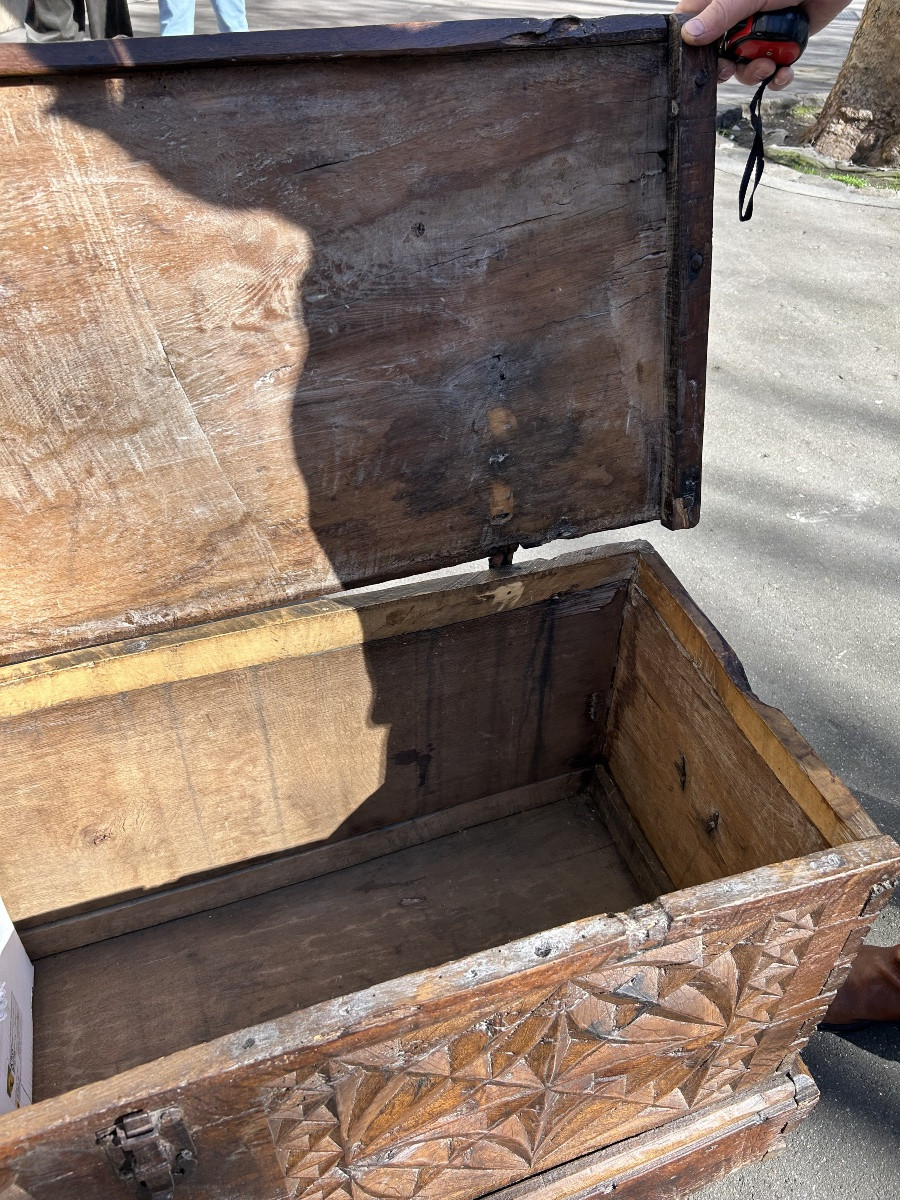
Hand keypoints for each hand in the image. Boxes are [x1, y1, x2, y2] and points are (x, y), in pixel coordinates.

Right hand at [674, 1, 851, 90]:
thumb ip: (719, 15)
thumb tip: (689, 36)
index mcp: (721, 4)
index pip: (692, 24)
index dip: (691, 45)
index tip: (698, 60)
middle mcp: (736, 21)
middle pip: (717, 55)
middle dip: (726, 68)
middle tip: (730, 68)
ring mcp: (757, 35)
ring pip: (743, 68)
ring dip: (755, 73)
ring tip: (769, 64)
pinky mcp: (779, 48)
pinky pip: (770, 72)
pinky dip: (777, 78)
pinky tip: (784, 72)